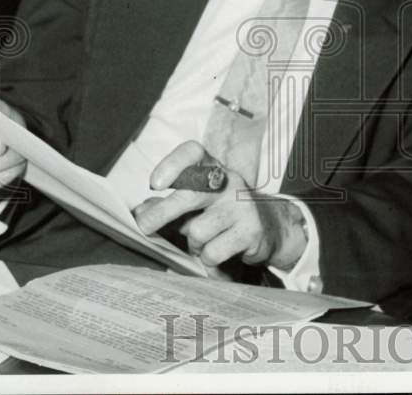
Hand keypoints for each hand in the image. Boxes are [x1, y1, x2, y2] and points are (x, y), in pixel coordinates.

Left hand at [132, 140, 307, 275]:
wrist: (271, 228)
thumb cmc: (222, 214)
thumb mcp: (197, 204)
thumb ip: (168, 205)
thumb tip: (139, 211)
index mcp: (213, 169)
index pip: (193, 153)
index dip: (172, 164)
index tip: (155, 184)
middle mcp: (229, 182)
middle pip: (191, 194)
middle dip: (163, 213)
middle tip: (144, 227)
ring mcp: (242, 205)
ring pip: (198, 231)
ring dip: (193, 244)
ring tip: (203, 242)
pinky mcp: (251, 230)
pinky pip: (212, 252)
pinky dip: (208, 259)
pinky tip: (218, 253)